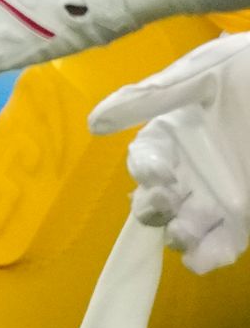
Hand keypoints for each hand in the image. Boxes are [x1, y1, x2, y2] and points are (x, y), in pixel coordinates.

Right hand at [92, 30, 249, 275]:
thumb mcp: (203, 74)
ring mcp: (217, 197)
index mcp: (171, 137)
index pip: (144, 161)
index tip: (159, 174)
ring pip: (182, 230)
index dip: (145, 171)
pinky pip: (218, 246)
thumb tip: (93, 123)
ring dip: (178, 237)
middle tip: (167, 203)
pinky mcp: (244, 218)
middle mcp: (188, 171)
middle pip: (154, 203)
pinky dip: (209, 256)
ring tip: (186, 233)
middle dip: (153, 209)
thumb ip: (150, 97)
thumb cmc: (248, 71)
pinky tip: (210, 255)